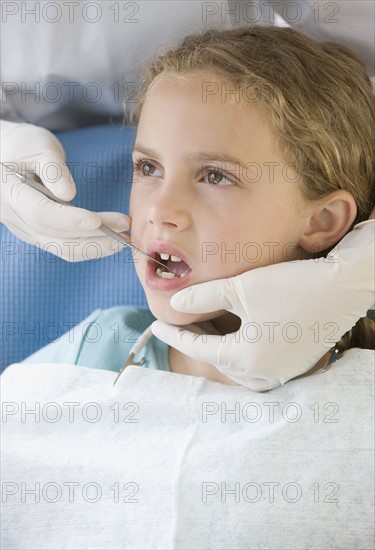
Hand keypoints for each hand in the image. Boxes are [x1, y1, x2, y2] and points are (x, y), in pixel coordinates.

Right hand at [0, 120, 129, 260]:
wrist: (9, 157)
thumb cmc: (25, 146)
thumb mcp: (38, 147)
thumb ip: (52, 169)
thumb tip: (68, 195)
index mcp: (11, 194)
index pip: (42, 214)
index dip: (70, 220)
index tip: (97, 221)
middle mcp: (17, 219)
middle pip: (56, 238)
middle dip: (93, 238)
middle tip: (125, 232)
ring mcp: (28, 231)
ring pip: (63, 248)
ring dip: (97, 247)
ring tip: (125, 239)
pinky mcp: (40, 236)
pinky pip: (66, 247)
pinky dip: (90, 245)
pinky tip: (112, 239)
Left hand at [151, 220, 374, 390]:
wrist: (342, 287)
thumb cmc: (292, 285)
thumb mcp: (241, 287)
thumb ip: (203, 297)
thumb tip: (176, 303)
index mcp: (246, 358)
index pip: (198, 348)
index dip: (175, 334)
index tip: (156, 326)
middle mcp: (262, 374)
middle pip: (216, 361)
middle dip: (196, 343)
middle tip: (180, 324)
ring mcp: (280, 374)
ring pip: (235, 367)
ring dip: (217, 350)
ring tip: (204, 329)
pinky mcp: (293, 366)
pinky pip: (256, 367)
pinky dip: (240, 353)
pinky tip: (235, 335)